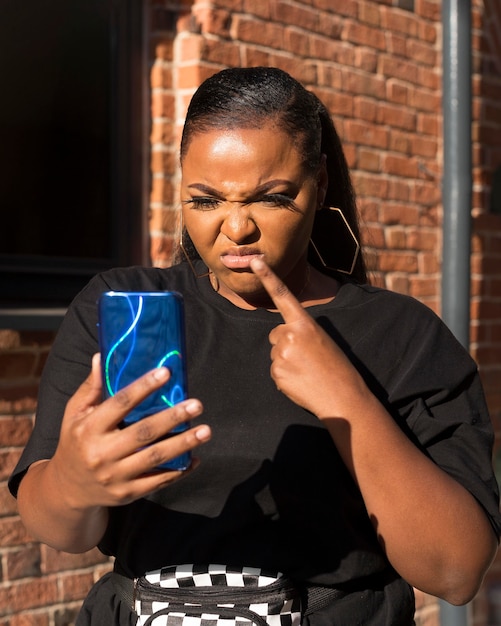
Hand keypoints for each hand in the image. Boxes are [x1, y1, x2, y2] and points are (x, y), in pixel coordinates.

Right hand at [50, 353, 210, 509]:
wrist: (67, 490)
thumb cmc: (75, 442)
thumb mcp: (74, 414)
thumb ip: (90, 387)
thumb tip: (101, 357)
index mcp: (89, 429)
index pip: (119, 404)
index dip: (143, 387)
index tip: (166, 373)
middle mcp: (102, 453)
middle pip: (143, 433)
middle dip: (173, 417)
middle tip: (197, 404)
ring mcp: (116, 476)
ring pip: (155, 458)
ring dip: (183, 444)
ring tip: (205, 431)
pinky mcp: (127, 493)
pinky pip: (158, 481)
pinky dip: (179, 471)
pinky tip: (195, 459)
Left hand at [250, 258, 367, 416]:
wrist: (342, 397)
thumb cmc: (336, 368)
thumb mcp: (322, 340)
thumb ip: (301, 333)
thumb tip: (282, 339)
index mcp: (305, 323)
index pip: (282, 295)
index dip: (267, 276)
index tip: (255, 260)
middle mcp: (289, 334)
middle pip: (275, 334)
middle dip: (285, 344)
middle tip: (307, 359)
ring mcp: (280, 354)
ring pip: (275, 353)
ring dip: (286, 362)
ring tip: (307, 371)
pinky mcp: (275, 372)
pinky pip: (274, 371)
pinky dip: (285, 377)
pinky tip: (301, 382)